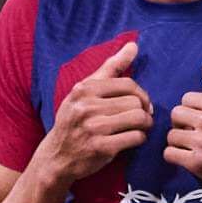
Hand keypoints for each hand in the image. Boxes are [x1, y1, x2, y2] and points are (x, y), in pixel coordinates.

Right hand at [36, 38, 152, 183]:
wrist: (56, 157)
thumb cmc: (74, 121)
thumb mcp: (84, 92)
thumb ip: (110, 68)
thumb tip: (133, 46)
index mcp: (83, 90)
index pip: (128, 84)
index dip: (141, 94)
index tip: (141, 103)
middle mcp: (87, 107)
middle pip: (135, 102)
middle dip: (144, 111)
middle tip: (142, 118)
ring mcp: (93, 128)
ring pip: (138, 118)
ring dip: (145, 124)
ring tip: (140, 128)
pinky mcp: (101, 148)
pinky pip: (135, 137)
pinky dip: (140, 139)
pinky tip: (133, 140)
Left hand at [164, 63, 201, 200]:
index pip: (186, 99)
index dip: (190, 109)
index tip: (198, 120)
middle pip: (175, 115)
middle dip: (181, 124)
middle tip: (192, 133)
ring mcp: (201, 142)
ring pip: (171, 135)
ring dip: (178, 142)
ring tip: (191, 147)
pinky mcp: (197, 163)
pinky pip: (169, 154)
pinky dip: (174, 157)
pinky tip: (186, 159)